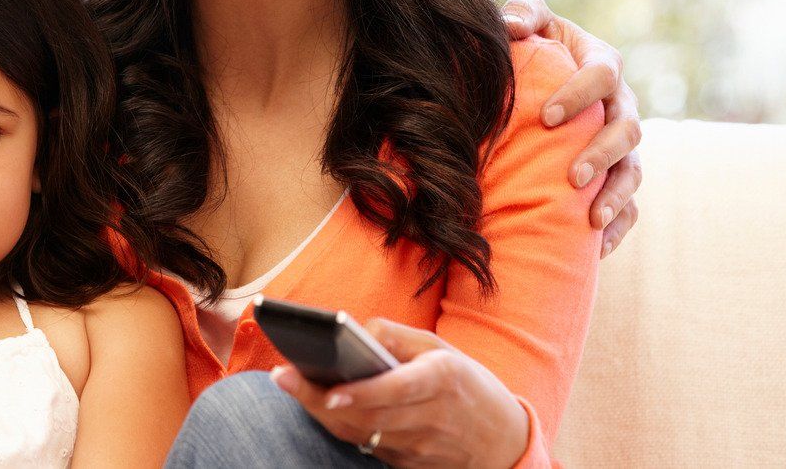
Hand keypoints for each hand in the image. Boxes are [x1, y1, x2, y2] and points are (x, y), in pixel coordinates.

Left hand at [270, 320, 527, 467]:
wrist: (502, 440)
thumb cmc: (465, 384)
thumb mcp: (441, 349)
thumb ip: (399, 337)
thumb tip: (357, 330)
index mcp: (441, 380)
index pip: (397, 389)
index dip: (363, 393)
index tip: (330, 388)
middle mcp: (430, 418)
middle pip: (368, 415)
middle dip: (320, 399)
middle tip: (283, 377)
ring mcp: (420, 448)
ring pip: (361, 433)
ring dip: (322, 411)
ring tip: (290, 385)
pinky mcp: (410, 465)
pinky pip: (368, 446)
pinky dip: (341, 425)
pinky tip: (316, 405)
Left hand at [501, 0, 641, 256]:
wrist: (539, 78)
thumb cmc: (532, 44)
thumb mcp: (529, 20)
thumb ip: (523, 13)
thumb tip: (511, 27)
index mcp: (603, 63)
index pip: (603, 75)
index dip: (580, 95)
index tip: (547, 117)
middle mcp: (621, 104)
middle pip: (627, 130)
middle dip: (602, 154)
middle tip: (572, 176)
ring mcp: (624, 143)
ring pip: (633, 171)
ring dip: (616, 195)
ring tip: (592, 218)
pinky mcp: (618, 174)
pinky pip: (631, 206)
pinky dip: (619, 225)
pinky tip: (598, 246)